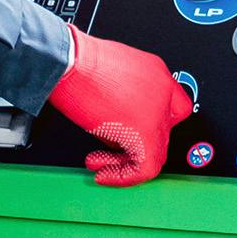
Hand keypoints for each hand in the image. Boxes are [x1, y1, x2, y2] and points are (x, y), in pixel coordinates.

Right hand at [46, 27, 192, 186]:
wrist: (66, 61)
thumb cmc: (75, 63)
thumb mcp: (106, 74)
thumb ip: (120, 97)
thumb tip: (114, 123)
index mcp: (155, 73)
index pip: (170, 106)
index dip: (150, 125)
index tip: (127, 135)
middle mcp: (162, 91)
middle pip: (161, 132)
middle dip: (130, 148)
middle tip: (109, 155)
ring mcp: (157, 112)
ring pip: (155, 150)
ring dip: (123, 163)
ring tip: (100, 163)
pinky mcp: (145, 132)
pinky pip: (146, 166)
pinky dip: (124, 175)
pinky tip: (105, 173)